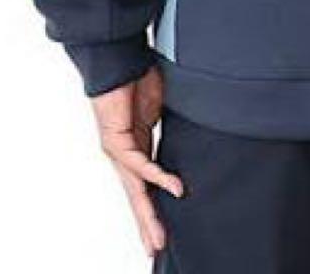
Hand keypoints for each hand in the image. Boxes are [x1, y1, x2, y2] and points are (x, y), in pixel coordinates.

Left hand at [91, 66, 183, 258]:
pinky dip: (157, 176)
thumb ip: (173, 128)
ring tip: (158, 237)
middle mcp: (126, 154)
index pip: (147, 187)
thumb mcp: (163, 108)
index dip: (155, 208)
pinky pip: (140, 163)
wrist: (120, 60)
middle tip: (156, 248)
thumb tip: (194, 136)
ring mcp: (119, 150)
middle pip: (138, 197)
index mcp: (138, 148)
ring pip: (135, 190)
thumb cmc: (141, 77)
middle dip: (148, 224)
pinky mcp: (116, 140)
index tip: (163, 231)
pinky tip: (173, 186)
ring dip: (147, 215)